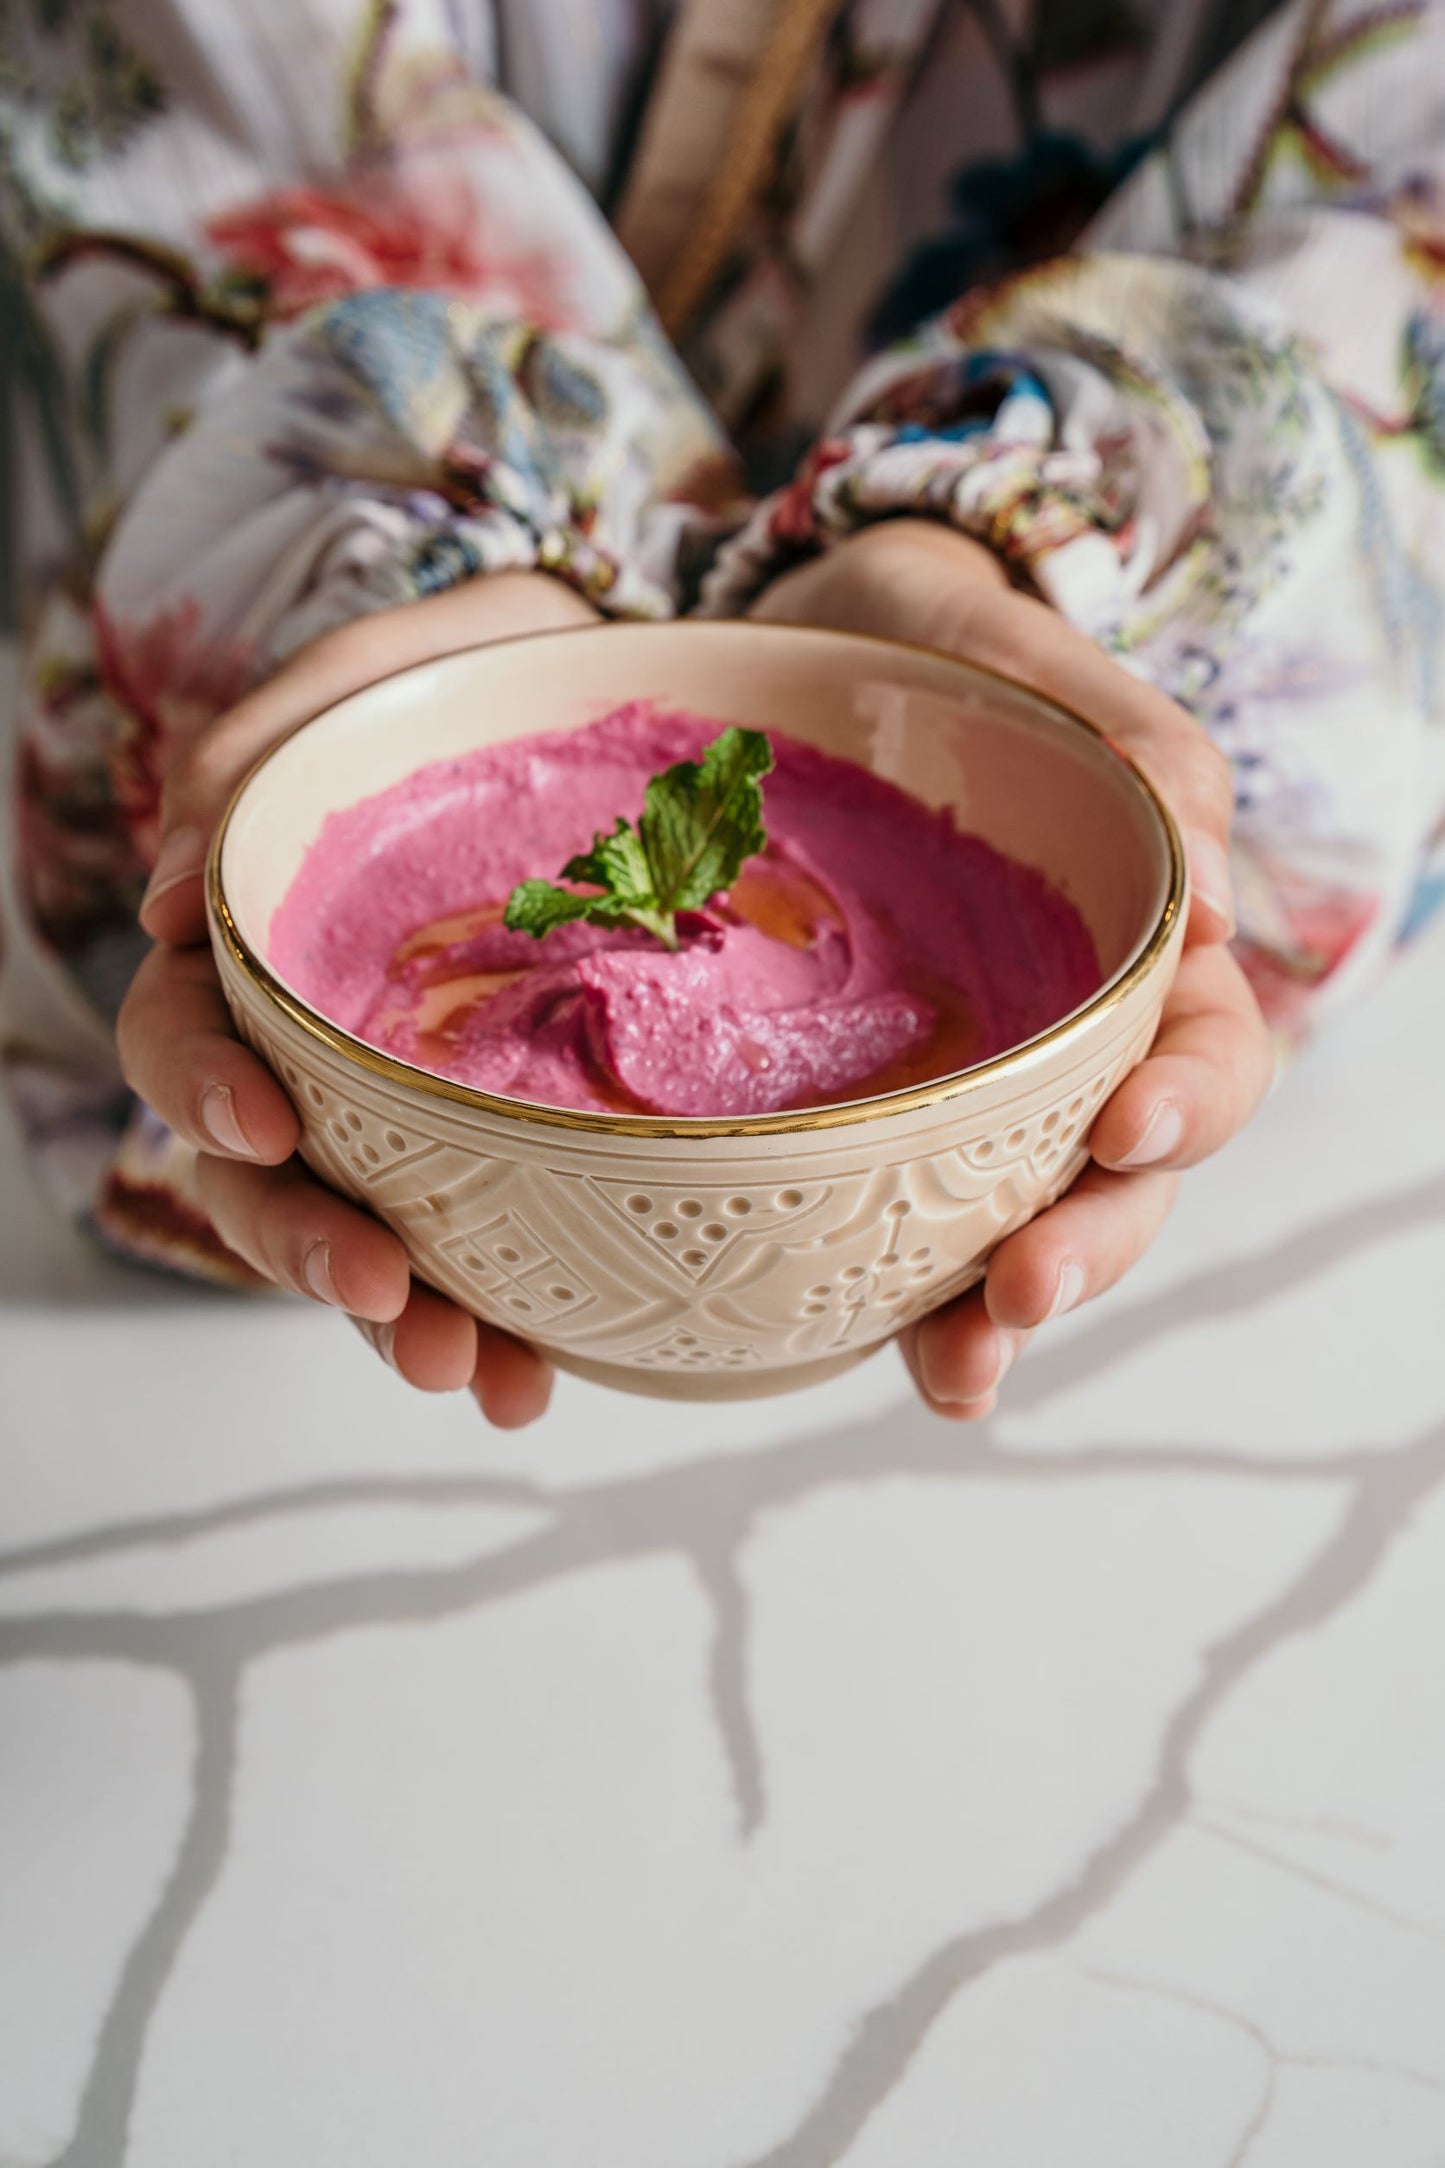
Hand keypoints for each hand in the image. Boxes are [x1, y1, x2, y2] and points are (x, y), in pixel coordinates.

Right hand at [117, 573, 594, 1425]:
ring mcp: (413, 1107)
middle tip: (382, 1290)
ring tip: (468, 1375)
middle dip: (306, 1246)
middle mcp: (322, 1045)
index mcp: (267, 946)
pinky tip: (532, 1376)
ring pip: (365, 1237)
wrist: (664, 714)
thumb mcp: (404, 663)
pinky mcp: (511, 1146)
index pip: (186, 1031)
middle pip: (260, 1174)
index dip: (201, 1087)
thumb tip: (169, 891)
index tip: (260, 1124)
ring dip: (401, 1321)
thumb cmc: (512, 670)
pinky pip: (485, 1252)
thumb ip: (281, 739)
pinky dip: (499, 1325)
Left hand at [752, 519, 1272, 1417]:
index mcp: (1137, 946)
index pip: (1204, 1043)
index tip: (1131, 1126)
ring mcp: (969, 1093)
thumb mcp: (1016, 646)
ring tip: (953, 1373)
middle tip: (1019, 1293)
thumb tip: (1203, 901)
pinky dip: (885, 1299)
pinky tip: (871, 1351)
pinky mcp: (866, 1119)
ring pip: (1017, 1226)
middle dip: (1089, 1245)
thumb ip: (1133, 749)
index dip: (1190, 1098)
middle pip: (1120, 1177)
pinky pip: (891, 1223)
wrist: (777, 657)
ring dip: (994, 1315)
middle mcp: (1068, 1042)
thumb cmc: (918, 642)